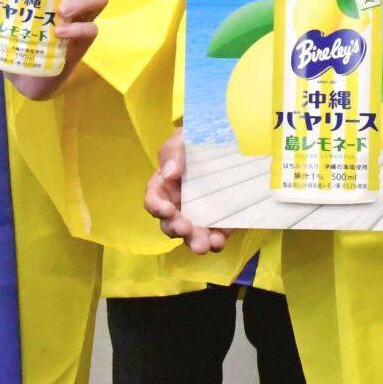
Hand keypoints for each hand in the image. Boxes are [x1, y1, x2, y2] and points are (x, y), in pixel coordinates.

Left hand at [6, 0, 104, 100]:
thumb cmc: (21, 35)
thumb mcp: (12, 9)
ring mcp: (84, 20)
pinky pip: (91, 30)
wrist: (25, 73)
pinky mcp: (83, 43)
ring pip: (99, 0)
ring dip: (83, 1)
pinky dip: (78, 29)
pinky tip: (60, 33)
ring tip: (62, 11)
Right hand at [144, 127, 233, 253]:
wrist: (228, 139)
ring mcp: (199, 215)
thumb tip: (169, 174)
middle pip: (170, 223)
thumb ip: (175, 152)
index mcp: (165, 185)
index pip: (154, 200)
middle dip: (176, 229)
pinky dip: (215, 242)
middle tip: (185, 229)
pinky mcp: (219, 221)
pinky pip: (215, 235)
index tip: (167, 210)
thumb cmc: (197, 139)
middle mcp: (179, 204)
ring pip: (191, 234)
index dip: (157, 207)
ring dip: (194, 241)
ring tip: (202, 245)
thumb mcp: (184, 138)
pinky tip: (218, 242)